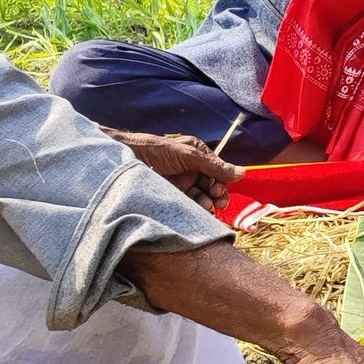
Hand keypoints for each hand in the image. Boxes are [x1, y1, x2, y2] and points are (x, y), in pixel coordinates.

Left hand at [102, 128, 242, 211]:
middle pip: (211, 185)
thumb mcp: (186, 155)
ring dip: (206, 203)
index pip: (217, 171)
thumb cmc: (153, 149)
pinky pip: (187, 205)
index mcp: (196, 155)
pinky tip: (197, 213)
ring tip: (205, 208)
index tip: (219, 193)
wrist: (122, 161)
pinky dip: (194, 210)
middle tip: (217, 203)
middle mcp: (190, 169)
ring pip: (200, 196)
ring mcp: (179, 183)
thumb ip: (214, 165)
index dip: (221, 182)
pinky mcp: (169, 195)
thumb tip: (241, 173)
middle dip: (216, 194)